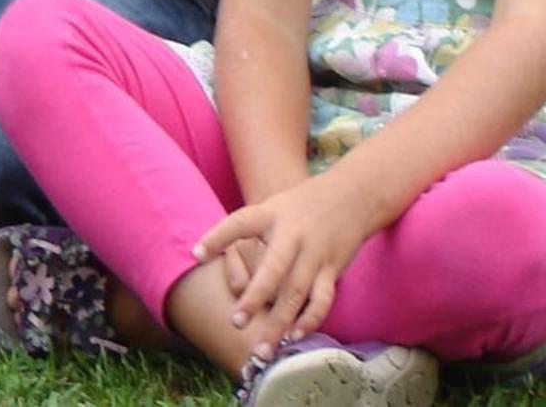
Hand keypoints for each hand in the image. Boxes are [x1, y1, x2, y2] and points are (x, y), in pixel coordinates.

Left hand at [194, 171, 374, 354]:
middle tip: (236, 323)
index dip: (217, 237)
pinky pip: (322, 299)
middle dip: (255, 297)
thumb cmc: (296, 208)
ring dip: (280, 322)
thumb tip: (199, 254)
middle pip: (272, 269)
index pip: (240, 223)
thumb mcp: (268, 208)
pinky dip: (310, 319)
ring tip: (263, 349)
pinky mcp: (332, 269)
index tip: (196, 255)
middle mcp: (292, 235)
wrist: (349, 197)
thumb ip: (239, 231)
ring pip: (296, 293)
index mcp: (270, 215)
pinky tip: (294, 336)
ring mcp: (314, 253)